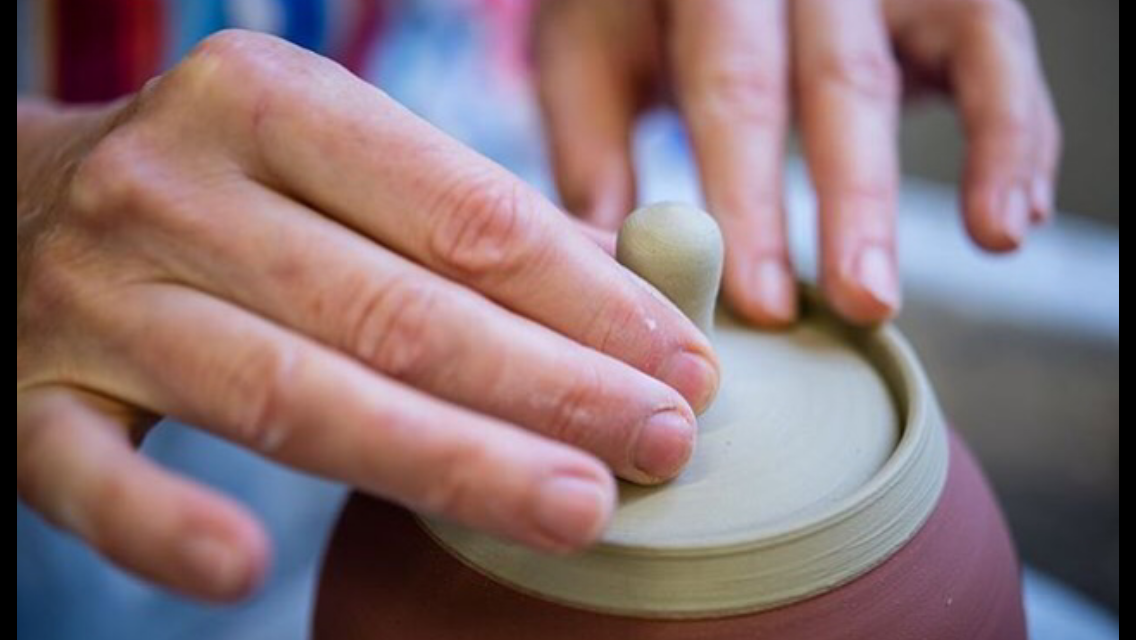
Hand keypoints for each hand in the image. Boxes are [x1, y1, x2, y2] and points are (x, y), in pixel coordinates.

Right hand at [17, 30, 718, 600]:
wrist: (14, 208)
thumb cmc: (217, 192)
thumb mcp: (329, 162)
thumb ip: (457, 220)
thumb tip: (619, 297)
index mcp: (267, 103)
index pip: (462, 212)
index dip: (587, 297)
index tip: (681, 363)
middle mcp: (173, 188)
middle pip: (393, 310)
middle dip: (548, 387)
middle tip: (661, 445)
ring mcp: (92, 299)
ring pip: (289, 394)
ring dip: (445, 462)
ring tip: (574, 510)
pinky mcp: (27, 401)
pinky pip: (94, 478)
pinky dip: (165, 525)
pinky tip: (247, 571)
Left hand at [534, 0, 1060, 324]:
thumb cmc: (637, 15)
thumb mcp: (594, 57)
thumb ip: (594, 146)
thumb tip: (606, 259)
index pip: (733, 89)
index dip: (749, 195)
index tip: (761, 301)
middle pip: (837, 79)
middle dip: (854, 198)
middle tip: (864, 302)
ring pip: (940, 55)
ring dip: (971, 155)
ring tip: (987, 242)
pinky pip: (998, 52)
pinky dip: (1017, 135)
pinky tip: (1009, 220)